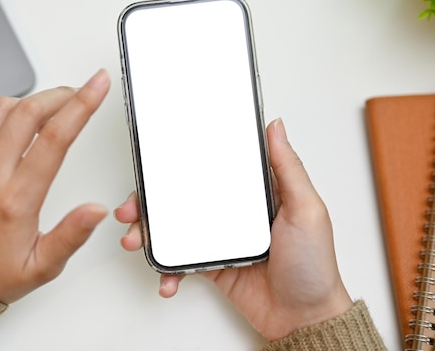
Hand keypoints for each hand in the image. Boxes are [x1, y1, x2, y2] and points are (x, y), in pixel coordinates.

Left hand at [0, 69, 110, 303]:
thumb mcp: (43, 265)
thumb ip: (72, 234)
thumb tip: (98, 209)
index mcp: (16, 201)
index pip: (55, 137)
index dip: (82, 104)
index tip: (97, 84)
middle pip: (28, 112)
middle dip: (59, 95)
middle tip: (75, 95)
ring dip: (26, 102)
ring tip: (42, 112)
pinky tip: (4, 122)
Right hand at [115, 118, 352, 340]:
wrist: (304, 319)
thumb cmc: (313, 265)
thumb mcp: (306, 209)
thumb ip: (288, 168)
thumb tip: (275, 127)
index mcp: (253, 194)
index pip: (210, 171)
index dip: (179, 166)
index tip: (154, 166)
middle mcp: (232, 214)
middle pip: (181, 198)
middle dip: (150, 202)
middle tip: (133, 209)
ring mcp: (219, 240)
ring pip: (173, 229)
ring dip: (149, 234)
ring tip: (136, 240)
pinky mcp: (211, 265)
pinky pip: (180, 262)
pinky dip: (168, 270)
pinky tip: (167, 277)